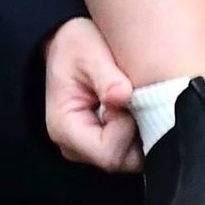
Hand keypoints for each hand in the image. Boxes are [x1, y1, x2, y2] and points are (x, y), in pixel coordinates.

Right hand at [42, 17, 142, 173]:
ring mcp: (87, 148)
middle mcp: (74, 146)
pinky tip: (136, 105)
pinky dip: (138, 131)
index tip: (126, 98)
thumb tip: (123, 97)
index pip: (108, 153)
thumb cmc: (75, 46)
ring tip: (135, 99)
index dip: (126, 129)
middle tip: (135, 97)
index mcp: (65, 128)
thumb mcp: (89, 53)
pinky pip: (128, 149)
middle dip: (138, 132)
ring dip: (140, 131)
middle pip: (121, 161)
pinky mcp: (100, 142)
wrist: (65, 43)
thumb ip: (107, 77)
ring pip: (128, 158)